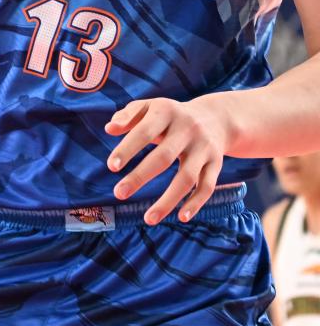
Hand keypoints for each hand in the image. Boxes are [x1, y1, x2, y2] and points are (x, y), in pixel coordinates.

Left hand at [105, 94, 231, 224]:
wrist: (215, 118)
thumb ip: (128, 116)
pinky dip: (195, 203)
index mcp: (166, 112)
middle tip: (119, 194)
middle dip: (140, 177)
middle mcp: (188, 129)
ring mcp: (204, 148)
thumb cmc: (169, 116)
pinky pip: (207, 186)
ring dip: (168, 200)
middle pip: (163, 157)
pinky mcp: (216, 163)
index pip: (144, 132)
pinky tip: (181, 217)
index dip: (128, 149)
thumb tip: (109, 129)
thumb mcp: (149, 107)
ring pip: (187, 177)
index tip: (111, 167)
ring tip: (148, 219)